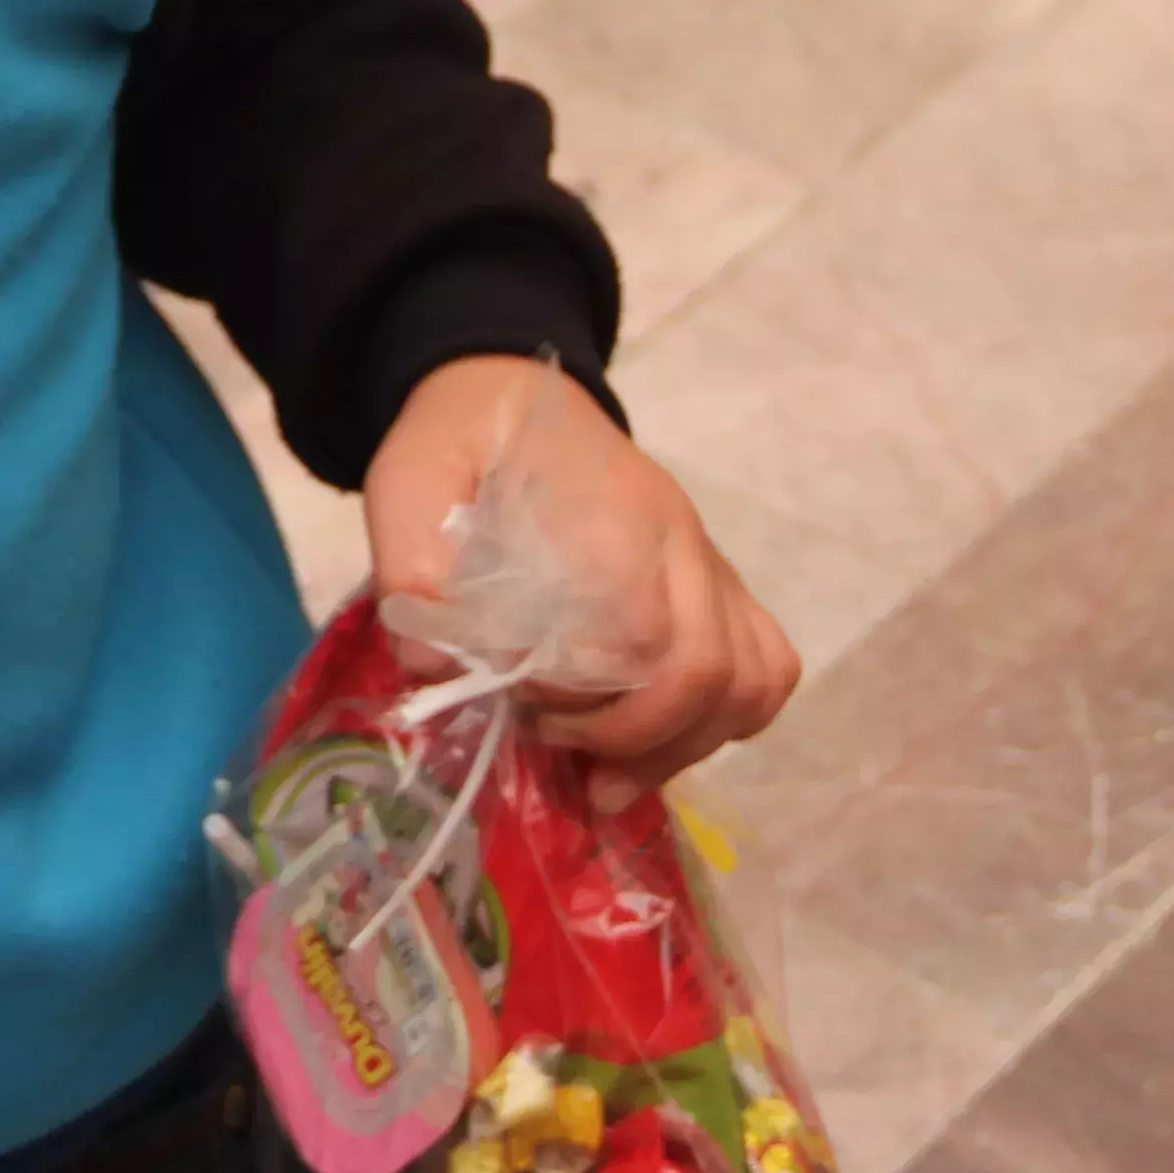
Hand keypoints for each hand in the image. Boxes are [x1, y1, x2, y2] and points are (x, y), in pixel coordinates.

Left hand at [359, 354, 797, 798]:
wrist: (509, 396)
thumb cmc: (462, 442)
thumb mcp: (408, 480)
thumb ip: (411, 561)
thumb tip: (436, 666)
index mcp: (611, 514)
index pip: (645, 628)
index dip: (593, 692)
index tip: (524, 698)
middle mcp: (678, 541)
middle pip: (709, 667)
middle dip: (639, 737)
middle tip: (561, 749)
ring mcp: (707, 564)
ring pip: (750, 677)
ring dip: (684, 744)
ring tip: (607, 776)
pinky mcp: (716, 586)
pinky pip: (765, 664)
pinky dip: (725, 720)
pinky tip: (659, 741)